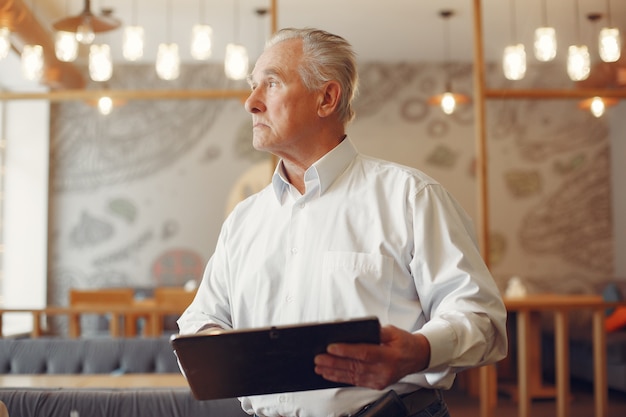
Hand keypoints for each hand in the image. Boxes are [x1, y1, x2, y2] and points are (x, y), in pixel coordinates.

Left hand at [313, 325, 430, 389]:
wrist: (418, 357)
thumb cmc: (404, 342)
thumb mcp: (393, 331)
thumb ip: (377, 331)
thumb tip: (357, 330)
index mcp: (390, 355)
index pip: (364, 353)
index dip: (346, 351)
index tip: (330, 347)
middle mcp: (385, 370)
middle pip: (355, 367)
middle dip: (334, 363)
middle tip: (318, 359)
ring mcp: (380, 380)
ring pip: (353, 376)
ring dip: (334, 372)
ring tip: (319, 367)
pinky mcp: (377, 384)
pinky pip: (356, 382)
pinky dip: (341, 378)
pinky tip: (330, 374)